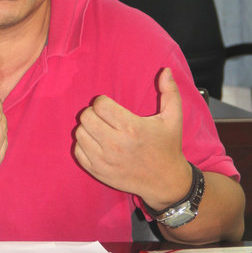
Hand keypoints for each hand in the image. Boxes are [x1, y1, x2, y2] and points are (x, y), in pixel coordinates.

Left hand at [73, 68, 191, 209]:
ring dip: (87, 128)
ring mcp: (104, 160)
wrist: (166, 182)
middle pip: (86, 117)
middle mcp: (115, 144)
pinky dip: (83, 145)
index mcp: (131, 128)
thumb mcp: (173, 118)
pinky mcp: (97, 172)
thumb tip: (165, 70)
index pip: (99, 104)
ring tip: (100, 130)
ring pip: (79, 133)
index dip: (103, 102)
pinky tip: (96, 143)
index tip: (111, 107)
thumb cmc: (168, 146)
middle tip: (104, 118)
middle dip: (93, 113)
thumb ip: (169, 92)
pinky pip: (77, 151)